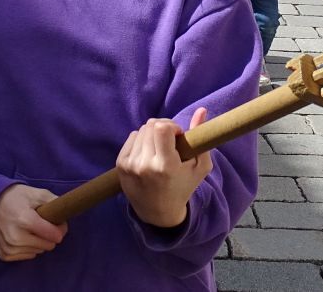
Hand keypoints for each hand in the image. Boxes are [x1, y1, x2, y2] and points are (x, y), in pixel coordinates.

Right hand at [0, 184, 66, 261]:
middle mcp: (16, 237)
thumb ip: (54, 203)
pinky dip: (29, 248)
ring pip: (39, 251)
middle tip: (43, 223)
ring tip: (30, 228)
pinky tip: (23, 236)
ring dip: (39, 241)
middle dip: (50, 235)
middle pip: (48, 245)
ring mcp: (9, 247)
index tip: (58, 221)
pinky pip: (28, 256)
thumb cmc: (15, 198)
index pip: (54, 235)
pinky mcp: (4, 254)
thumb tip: (64, 217)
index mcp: (25, 220)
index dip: (60, 228)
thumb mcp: (37, 193)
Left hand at [116, 108, 212, 227]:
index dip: (172, 126)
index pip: (161, 128)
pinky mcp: (120, 164)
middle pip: (151, 125)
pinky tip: (149, 153)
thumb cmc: (183, 187)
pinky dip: (142, 140)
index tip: (178, 136)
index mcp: (166, 166)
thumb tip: (201, 110)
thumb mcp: (200, 167)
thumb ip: (201, 138)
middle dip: (163, 128)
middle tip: (170, 142)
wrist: (157, 213)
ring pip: (142, 130)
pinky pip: (132, 136)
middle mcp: (145, 165)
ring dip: (153, 134)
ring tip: (160, 150)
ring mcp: (130, 165)